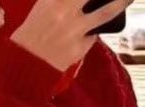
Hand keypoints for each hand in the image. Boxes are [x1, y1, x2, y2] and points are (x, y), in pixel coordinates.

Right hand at [11, 0, 128, 71]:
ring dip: (120, 3)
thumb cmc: (32, 32)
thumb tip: (80, 1)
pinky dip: (91, 31)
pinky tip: (83, 33)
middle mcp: (66, 12)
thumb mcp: (43, 6)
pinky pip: (92, 35)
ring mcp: (75, 31)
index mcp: (55, 0)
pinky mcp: (79, 48)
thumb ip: (59, 0)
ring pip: (106, 13)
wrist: (24, 63)